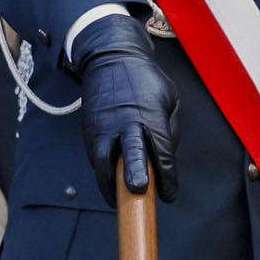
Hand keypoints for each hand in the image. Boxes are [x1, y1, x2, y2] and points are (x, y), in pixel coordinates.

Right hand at [70, 14, 179, 202]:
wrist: (111, 58)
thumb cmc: (144, 80)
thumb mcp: (169, 98)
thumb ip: (170, 129)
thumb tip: (165, 159)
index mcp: (151, 114)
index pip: (161, 150)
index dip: (167, 175)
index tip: (168, 195)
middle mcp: (126, 121)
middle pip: (130, 151)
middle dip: (134, 172)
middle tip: (138, 189)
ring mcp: (104, 126)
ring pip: (103, 160)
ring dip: (110, 184)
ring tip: (118, 201)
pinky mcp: (89, 129)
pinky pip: (95, 156)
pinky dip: (102, 172)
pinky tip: (110, 184)